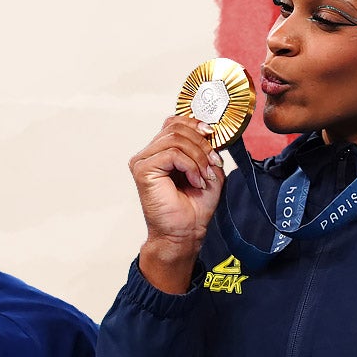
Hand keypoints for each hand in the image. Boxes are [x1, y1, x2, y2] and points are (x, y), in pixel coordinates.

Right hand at [129, 115, 226, 293]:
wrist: (185, 233)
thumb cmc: (194, 207)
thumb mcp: (208, 169)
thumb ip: (206, 148)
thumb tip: (209, 128)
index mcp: (161, 151)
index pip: (175, 123)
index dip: (196, 125)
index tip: (213, 138)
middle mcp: (149, 153)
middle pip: (176, 127)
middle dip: (201, 144)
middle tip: (213, 164)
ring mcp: (143, 161)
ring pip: (176, 139)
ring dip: (198, 157)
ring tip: (204, 176)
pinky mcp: (143, 170)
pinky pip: (172, 154)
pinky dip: (191, 166)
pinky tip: (196, 181)